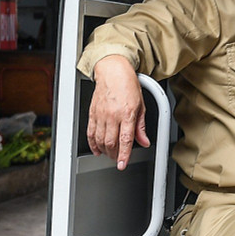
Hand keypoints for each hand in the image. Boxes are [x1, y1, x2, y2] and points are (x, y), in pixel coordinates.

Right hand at [87, 54, 147, 170]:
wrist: (113, 71)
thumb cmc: (127, 84)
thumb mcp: (141, 105)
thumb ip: (141, 127)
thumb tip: (144, 141)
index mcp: (127, 113)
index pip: (125, 140)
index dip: (123, 155)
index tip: (122, 164)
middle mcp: (113, 115)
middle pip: (111, 143)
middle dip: (114, 155)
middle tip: (118, 159)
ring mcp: (101, 114)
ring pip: (100, 140)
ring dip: (105, 151)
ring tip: (110, 154)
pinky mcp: (92, 113)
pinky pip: (90, 132)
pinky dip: (92, 143)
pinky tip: (97, 149)